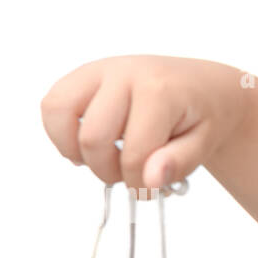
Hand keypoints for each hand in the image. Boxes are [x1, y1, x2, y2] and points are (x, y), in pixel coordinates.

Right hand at [40, 55, 249, 194]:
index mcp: (158, 90)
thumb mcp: (204, 144)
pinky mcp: (83, 74)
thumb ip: (178, 164)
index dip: (139, 184)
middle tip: (129, 173)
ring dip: (77, 150)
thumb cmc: (202, 116)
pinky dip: (61, 132)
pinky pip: (52, 104)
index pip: (133, 154)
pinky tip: (87, 144)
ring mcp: (100, 69)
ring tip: (105, 158)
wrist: (203, 87)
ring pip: (58, 112)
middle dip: (108, 170)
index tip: (151, 189)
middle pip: (91, 138)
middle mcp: (124, 72)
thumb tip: (150, 180)